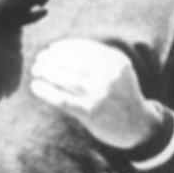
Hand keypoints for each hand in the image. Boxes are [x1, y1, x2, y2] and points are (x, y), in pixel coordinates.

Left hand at [29, 38, 163, 148]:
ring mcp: (99, 95)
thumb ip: (98, 57)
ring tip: (36, 69)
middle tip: (40, 58)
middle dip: (52, 58)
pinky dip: (45, 91)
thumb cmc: (121, 93)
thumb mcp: (119, 70)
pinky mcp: (90, 112)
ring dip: (46, 72)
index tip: (52, 48)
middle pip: (72, 62)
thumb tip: (59, 49)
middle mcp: (109, 76)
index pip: (84, 49)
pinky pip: (62, 99)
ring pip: (65, 79)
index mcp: (116, 62)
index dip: (65, 47)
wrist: (137, 125)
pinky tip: (36, 86)